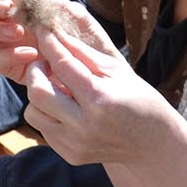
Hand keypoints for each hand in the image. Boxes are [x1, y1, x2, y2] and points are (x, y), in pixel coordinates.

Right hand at [0, 0, 113, 85]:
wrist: (101, 74)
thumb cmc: (89, 40)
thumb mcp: (75, 17)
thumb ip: (49, 2)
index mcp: (26, 5)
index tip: (13, 2)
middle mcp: (13, 20)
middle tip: (8, 11)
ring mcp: (10, 44)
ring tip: (18, 33)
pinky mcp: (13, 67)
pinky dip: (9, 54)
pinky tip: (31, 55)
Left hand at [22, 24, 178, 167]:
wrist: (154, 143)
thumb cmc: (139, 99)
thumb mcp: (115, 70)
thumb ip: (82, 52)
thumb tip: (55, 33)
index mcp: (99, 100)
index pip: (62, 65)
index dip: (49, 43)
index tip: (42, 31)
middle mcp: (84, 126)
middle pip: (38, 92)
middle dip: (35, 70)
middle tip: (44, 61)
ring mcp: (76, 144)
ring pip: (33, 113)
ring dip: (38, 94)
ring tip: (53, 84)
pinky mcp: (71, 155)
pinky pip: (44, 129)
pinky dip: (47, 112)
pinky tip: (63, 105)